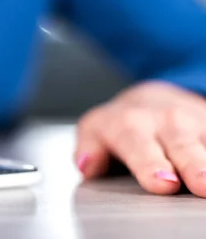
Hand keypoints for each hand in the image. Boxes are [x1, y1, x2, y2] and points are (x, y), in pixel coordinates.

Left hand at [75, 81, 205, 196]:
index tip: (163, 184)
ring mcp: (195, 122)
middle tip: (202, 185)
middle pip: (182, 145)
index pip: (139, 146)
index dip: (151, 165)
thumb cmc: (121, 123)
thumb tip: (88, 166)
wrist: (154, 97)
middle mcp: (166, 122)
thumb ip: (88, 150)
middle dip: (193, 165)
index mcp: (130, 125)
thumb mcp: (94, 130)